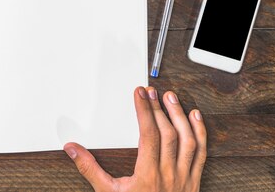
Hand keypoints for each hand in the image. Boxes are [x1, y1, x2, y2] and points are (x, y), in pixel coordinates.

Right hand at [64, 87, 205, 191]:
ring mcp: (184, 178)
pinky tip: (195, 117)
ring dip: (179, 116)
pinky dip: (200, 132)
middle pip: (168, 134)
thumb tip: (73, 149)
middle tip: (151, 91)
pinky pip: (201, 153)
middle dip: (158, 109)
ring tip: (171, 97)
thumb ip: (90, 169)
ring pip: (187, 140)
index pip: (149, 135)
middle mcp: (169, 175)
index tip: (139, 94)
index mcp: (148, 176)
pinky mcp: (194, 182)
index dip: (144, 111)